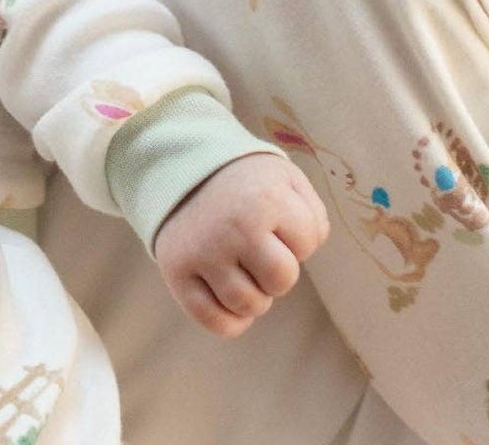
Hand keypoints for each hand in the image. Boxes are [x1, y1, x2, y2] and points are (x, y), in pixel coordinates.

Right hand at [150, 152, 328, 336]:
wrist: (180, 166)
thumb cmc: (244, 181)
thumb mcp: (285, 179)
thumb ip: (312, 215)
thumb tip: (310, 249)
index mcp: (265, 199)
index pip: (308, 244)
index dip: (297, 235)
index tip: (275, 219)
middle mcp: (234, 227)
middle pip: (280, 281)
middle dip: (276, 270)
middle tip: (258, 249)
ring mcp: (203, 251)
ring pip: (248, 305)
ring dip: (253, 293)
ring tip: (240, 266)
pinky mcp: (176, 271)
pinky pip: (216, 322)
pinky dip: (230, 319)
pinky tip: (228, 293)